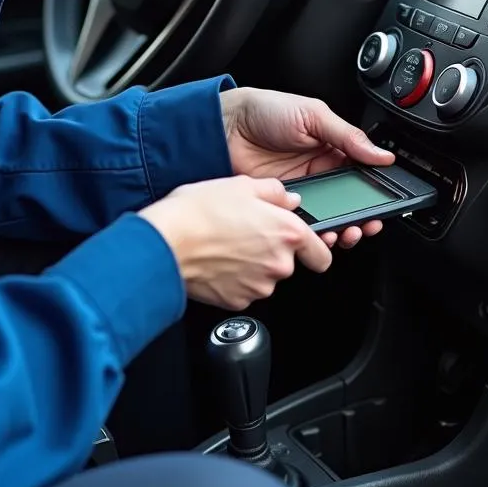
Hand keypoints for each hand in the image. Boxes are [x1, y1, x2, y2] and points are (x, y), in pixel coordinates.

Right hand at [140, 175, 331, 310]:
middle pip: (288, 263)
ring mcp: (259, 286)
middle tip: (244, 233)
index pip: (321, 254)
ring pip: (265, 277)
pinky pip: (244, 289)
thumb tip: (289, 200)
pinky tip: (218, 261)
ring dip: (252, 265)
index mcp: (287, 233)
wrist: (166, 242)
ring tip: (226, 245)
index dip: (314, 249)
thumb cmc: (199, 211)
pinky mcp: (238, 301)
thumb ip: (274, 192)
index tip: (305, 247)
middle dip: (271, 251)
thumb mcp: (241, 185)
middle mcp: (279, 263)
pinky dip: (235, 279)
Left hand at [220, 87, 395, 248]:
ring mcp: (303, 190)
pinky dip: (315, 232)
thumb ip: (348, 136)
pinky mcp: (284, 205)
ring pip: (331, 216)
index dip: (377, 189)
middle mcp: (321, 170)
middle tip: (368, 224)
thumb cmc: (265, 110)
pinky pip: (305, 223)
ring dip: (343, 228)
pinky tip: (322, 232)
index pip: (363, 172)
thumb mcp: (313, 115)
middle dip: (363, 216)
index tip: (388, 202)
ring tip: (347, 232)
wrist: (225, 126)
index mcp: (333, 147)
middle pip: (351, 201)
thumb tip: (381, 154)